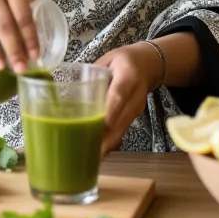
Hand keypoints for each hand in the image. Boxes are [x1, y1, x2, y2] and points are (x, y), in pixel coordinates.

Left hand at [93, 42, 162, 156]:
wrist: (149, 64)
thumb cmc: (124, 60)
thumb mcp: (108, 59)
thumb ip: (92, 73)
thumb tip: (69, 87)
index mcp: (128, 76)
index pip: (118, 96)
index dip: (108, 112)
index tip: (97, 127)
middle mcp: (136, 95)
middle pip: (121, 120)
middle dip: (104, 139)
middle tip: (86, 152)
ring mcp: (137, 109)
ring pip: (122, 130)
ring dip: (106, 145)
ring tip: (88, 158)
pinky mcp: (135, 117)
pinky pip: (122, 131)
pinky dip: (110, 143)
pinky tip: (97, 154)